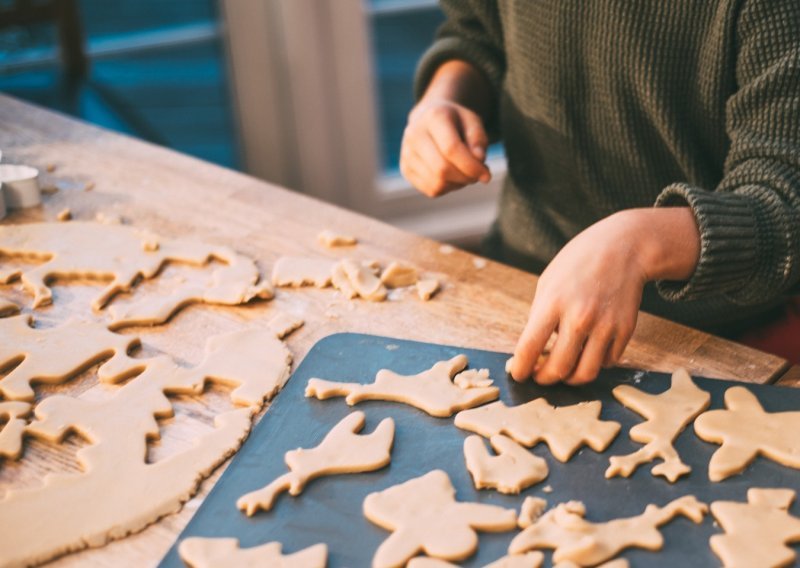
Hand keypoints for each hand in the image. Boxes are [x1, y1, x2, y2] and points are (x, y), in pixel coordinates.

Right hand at [400, 99, 490, 196]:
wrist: (428, 120)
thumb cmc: (455, 122)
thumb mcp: (472, 121)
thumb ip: (478, 138)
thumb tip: (478, 159)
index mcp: (432, 117)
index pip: (451, 149)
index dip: (471, 166)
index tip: (486, 174)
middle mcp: (414, 134)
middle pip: (441, 169)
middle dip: (465, 178)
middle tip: (477, 175)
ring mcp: (407, 153)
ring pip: (437, 183)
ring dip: (458, 184)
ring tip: (465, 173)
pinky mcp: (406, 170)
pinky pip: (431, 190)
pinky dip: (447, 188)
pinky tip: (452, 176)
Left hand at [509, 207, 699, 384]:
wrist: (624, 247)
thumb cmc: (579, 262)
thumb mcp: (548, 282)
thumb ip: (539, 315)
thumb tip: (532, 349)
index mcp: (553, 302)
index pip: (529, 348)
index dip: (520, 369)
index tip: (518, 374)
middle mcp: (579, 317)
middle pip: (558, 368)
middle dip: (543, 380)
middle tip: (539, 378)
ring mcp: (605, 325)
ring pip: (585, 374)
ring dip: (570, 380)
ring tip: (563, 372)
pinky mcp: (625, 329)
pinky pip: (607, 361)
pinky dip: (595, 363)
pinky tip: (588, 352)